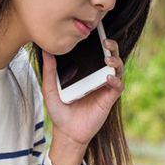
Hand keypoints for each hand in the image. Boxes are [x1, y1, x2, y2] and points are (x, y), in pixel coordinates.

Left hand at [41, 39, 125, 164]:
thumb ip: (49, 71)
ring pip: (118, 68)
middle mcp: (97, 76)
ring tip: (107, 59)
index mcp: (85, 71)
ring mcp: (104, 87)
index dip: (99, 42)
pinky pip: (118, 86)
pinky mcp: (109, 98)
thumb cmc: (59, 111)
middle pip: (111, 56)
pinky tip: (107, 78)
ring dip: (116, 61)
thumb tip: (46, 51)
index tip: (97, 32)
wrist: (66, 132)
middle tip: (106, 42)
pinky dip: (115, 80)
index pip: (95, 52)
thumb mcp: (50, 89)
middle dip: (112, 46)